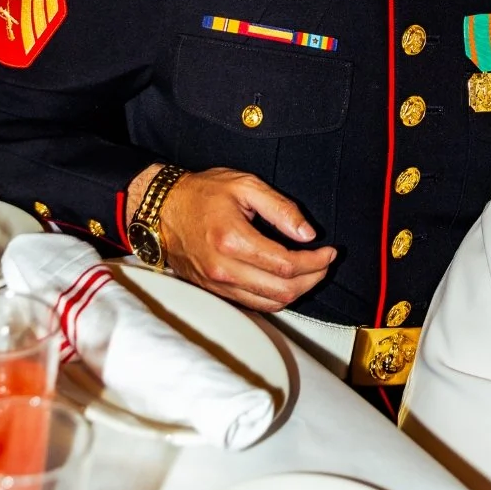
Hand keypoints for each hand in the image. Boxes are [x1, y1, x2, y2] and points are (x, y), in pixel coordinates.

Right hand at [128, 164, 335, 312]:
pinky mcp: (214, 290)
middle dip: (312, 279)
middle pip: (282, 291)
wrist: (161, 209)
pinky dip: (276, 297)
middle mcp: (223, 268)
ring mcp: (217, 284)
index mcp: (232, 240)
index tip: (329, 251)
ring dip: (298, 292)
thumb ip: (280, 208)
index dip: (315, 262)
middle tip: (324, 263)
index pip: (286, 265)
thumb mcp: (244, 186)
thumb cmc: (201, 193)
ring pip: (269, 304)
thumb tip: (307, 234)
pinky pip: (254, 303)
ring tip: (311, 272)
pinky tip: (286, 280)